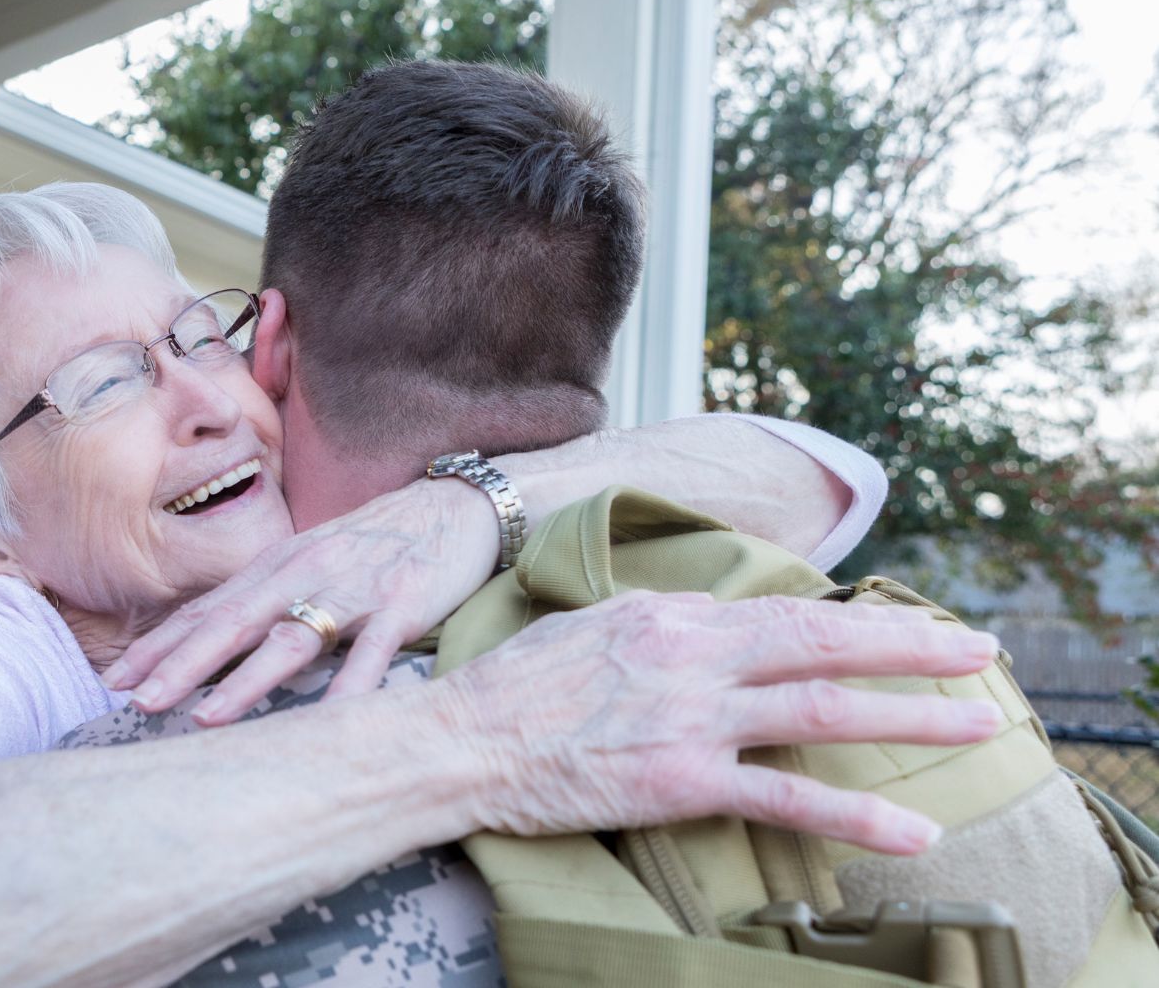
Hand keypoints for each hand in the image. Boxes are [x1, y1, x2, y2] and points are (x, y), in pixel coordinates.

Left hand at [103, 477, 498, 723]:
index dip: (160, 643)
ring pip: (291, 639)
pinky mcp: (403, 606)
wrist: (456, 505)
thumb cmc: (375, 544)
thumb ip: (267, 599)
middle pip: (233, 622)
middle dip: (181, 663)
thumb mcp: (311, 562)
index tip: (115, 677)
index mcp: (278, 565)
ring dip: (245, 681)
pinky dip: (348, 689)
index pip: (208, 608)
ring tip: (205, 718)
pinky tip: (325, 725)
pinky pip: (372, 654)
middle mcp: (306, 572)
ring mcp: (354, 590)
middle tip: (136, 701)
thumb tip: (211, 645)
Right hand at [439, 590, 1002, 854]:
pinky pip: (787, 794)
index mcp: (671, 615)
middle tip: (980, 653)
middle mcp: (693, 656)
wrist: (459, 739)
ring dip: (912, 716)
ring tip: (978, 726)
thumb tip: (710, 616)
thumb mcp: (590, 625)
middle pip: (826, 642)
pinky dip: (858, 812)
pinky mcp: (681, 779)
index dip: (860, 619)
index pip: (786, 612)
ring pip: (824, 707)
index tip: (912, 628)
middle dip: (914, 645)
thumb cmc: (513, 686)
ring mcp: (691, 717)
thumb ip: (659, 621)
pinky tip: (913, 830)